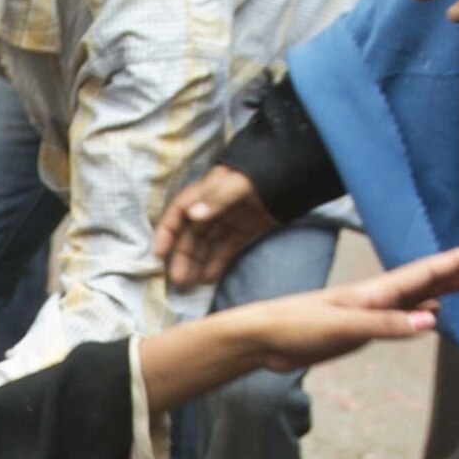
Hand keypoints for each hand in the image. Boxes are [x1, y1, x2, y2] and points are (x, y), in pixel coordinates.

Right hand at [155, 165, 279, 290]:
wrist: (299, 172)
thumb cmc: (267, 173)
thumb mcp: (241, 182)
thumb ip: (218, 198)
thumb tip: (193, 216)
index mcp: (209, 190)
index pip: (180, 210)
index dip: (167, 230)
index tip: (159, 253)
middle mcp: (215, 205)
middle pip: (192, 233)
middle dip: (183, 256)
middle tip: (177, 281)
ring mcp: (231, 218)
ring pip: (207, 244)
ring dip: (197, 263)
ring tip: (189, 286)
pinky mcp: (246, 229)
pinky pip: (227, 248)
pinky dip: (217, 263)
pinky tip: (209, 279)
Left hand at [246, 244, 458, 367]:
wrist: (263, 337)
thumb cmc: (298, 327)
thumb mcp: (345, 327)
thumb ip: (388, 325)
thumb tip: (435, 320)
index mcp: (376, 292)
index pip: (424, 274)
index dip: (455, 264)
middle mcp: (377, 297)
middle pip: (426, 281)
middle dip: (458, 271)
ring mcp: (369, 312)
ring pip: (417, 298)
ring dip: (445, 289)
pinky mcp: (359, 328)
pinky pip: (401, 317)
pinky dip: (422, 313)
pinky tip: (433, 315)